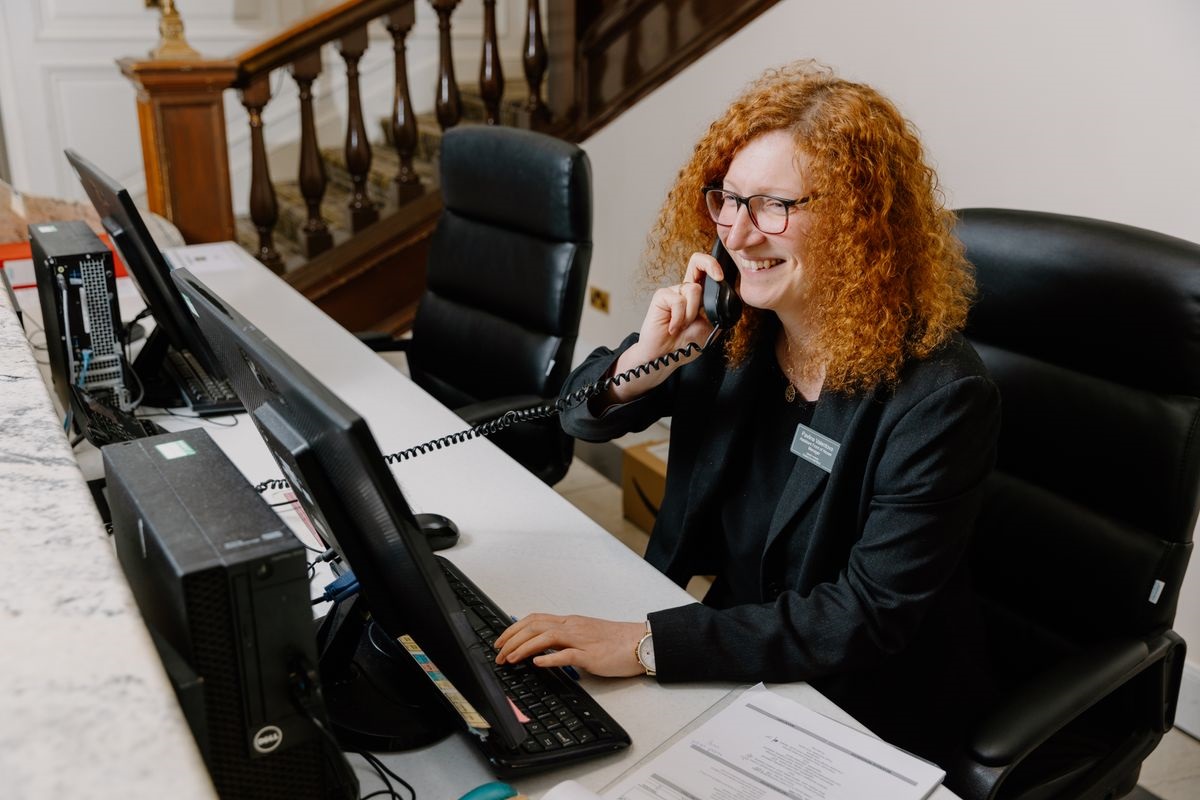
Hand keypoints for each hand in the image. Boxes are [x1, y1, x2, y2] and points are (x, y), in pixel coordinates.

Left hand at [493, 613, 646, 677]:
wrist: (640, 643)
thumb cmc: (615, 642)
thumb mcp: (585, 637)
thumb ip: (565, 641)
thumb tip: (544, 650)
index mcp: (570, 622)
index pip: (535, 619)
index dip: (513, 629)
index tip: (500, 641)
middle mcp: (572, 627)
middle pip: (534, 626)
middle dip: (511, 639)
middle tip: (498, 654)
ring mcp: (581, 640)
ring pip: (545, 637)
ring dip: (523, 648)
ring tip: (510, 659)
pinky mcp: (591, 655)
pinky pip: (566, 655)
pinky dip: (549, 658)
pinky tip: (537, 663)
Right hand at [609, 251, 724, 401]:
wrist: (667, 356)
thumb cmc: (686, 343)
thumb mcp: (711, 327)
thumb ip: (718, 310)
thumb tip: (727, 297)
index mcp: (699, 295)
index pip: (706, 270)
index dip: (714, 265)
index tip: (721, 277)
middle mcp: (685, 290)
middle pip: (698, 263)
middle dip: (710, 264)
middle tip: (718, 277)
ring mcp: (673, 292)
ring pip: (693, 289)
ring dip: (692, 313)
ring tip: (684, 326)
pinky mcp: (662, 297)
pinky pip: (678, 300)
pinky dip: (679, 317)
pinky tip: (673, 327)